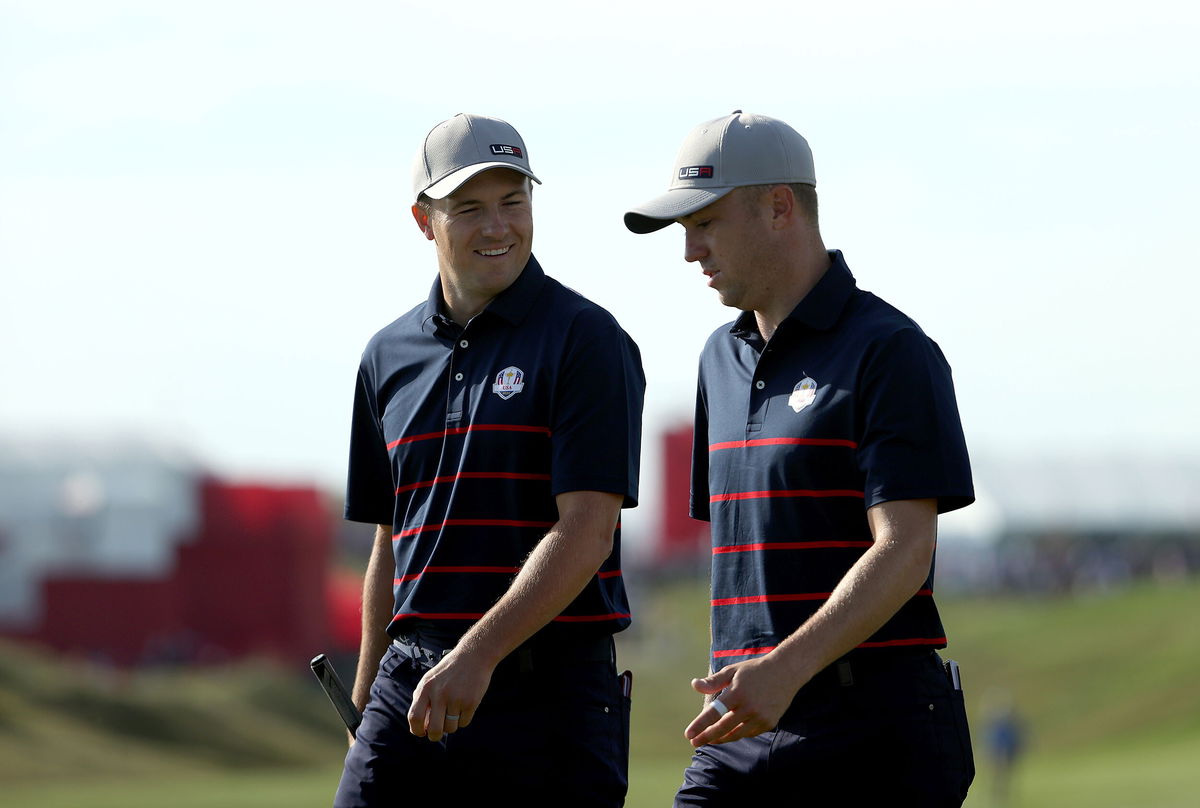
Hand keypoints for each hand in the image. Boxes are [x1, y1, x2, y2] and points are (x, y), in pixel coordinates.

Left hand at [407, 648, 493, 741]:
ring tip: (454, 712)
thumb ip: (422, 699)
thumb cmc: (450, 670)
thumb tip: (419, 725)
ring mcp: (456, 698)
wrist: (474, 656)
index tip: (421, 732)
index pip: (414, 717)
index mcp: (426, 687)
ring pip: (450, 728)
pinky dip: (463, 719)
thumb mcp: (430, 679)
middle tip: (437, 734)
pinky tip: (464, 706)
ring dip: (451, 725)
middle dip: (434, 736)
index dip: (416, 730)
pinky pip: (464, 723)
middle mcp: (440, 693)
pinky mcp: (471, 702)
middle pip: (434, 729)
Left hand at [683, 655, 801, 747]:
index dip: (700, 725)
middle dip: (707, 737)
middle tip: (694, 742)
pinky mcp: (769, 723)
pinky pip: (749, 733)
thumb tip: (694, 685)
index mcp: (737, 693)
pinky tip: (729, 733)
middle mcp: (749, 707)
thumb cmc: (754, 670)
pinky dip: (737, 733)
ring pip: (736, 734)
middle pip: (723, 728)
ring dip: (721, 738)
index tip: (688, 735)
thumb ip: (713, 681)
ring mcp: (760, 717)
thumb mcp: (732, 671)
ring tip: (709, 740)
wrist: (785, 672)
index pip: (714, 713)